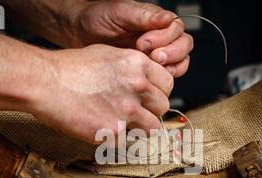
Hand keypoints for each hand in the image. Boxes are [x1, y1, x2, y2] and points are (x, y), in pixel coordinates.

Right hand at [32, 45, 173, 143]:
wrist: (45, 82)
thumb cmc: (69, 68)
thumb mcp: (107, 55)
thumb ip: (131, 69)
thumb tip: (143, 81)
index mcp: (138, 65)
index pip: (167, 84)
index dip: (157, 93)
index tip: (148, 99)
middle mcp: (138, 86)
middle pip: (162, 107)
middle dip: (150, 111)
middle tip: (133, 113)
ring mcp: (128, 110)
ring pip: (152, 128)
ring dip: (139, 128)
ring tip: (121, 124)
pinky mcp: (114, 131)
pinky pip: (127, 141)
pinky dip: (117, 138)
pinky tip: (101, 128)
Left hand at [63, 0, 193, 77]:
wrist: (78, 33)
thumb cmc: (97, 18)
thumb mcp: (120, 12)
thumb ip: (144, 16)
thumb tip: (167, 18)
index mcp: (156, 21)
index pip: (177, 29)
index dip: (165, 38)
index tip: (143, 42)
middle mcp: (159, 37)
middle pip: (184, 46)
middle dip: (172, 53)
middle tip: (153, 57)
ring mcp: (154, 55)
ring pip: (179, 63)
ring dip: (171, 68)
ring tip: (152, 67)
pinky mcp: (147, 70)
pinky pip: (164, 77)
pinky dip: (161, 80)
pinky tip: (148, 79)